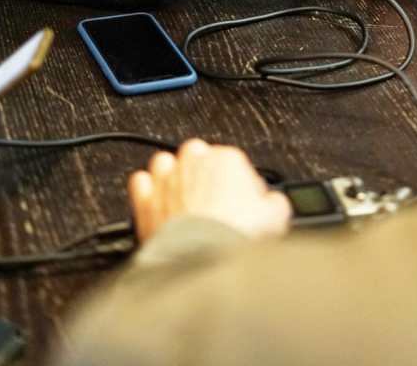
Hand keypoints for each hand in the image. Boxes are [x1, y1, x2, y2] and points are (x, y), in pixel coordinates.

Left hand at [128, 138, 291, 243]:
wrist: (201, 260)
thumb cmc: (234, 235)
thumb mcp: (276, 217)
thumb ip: (274, 203)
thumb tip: (274, 204)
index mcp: (226, 158)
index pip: (234, 162)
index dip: (240, 186)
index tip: (243, 204)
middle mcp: (193, 162)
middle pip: (197, 156)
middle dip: (203, 175)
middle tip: (214, 201)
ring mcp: (166, 179)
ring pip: (164, 163)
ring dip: (172, 177)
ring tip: (182, 200)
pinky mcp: (145, 200)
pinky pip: (140, 183)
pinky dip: (146, 191)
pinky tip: (155, 203)